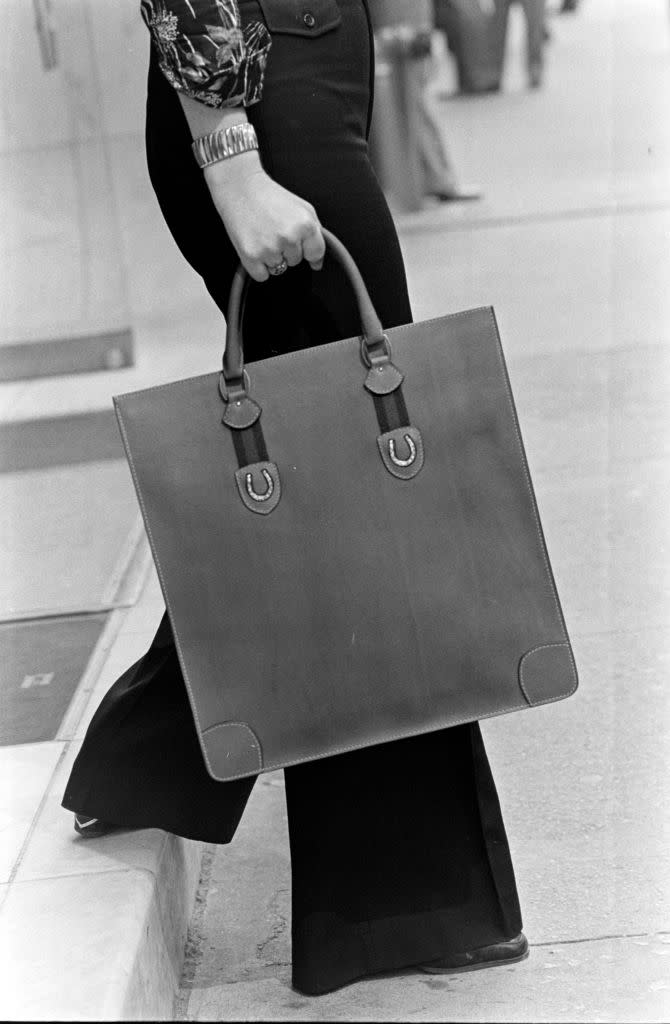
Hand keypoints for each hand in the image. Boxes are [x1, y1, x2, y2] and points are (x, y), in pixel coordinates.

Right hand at [204, 152, 325, 281]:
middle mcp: (289, 238)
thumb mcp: (303, 207)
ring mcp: (270, 249)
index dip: (308, 250)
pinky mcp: (251, 257)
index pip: (316, 254)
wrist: (240, 188)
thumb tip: (318, 261)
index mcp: (305, 225)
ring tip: (263, 235)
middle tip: (274, 230)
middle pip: (295, 262)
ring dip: (271, 257)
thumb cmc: (270, 197)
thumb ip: (315, 233)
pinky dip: (258, 266)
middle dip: (287, 250)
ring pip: (278, 269)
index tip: (301, 246)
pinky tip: (255, 246)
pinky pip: (262, 275)